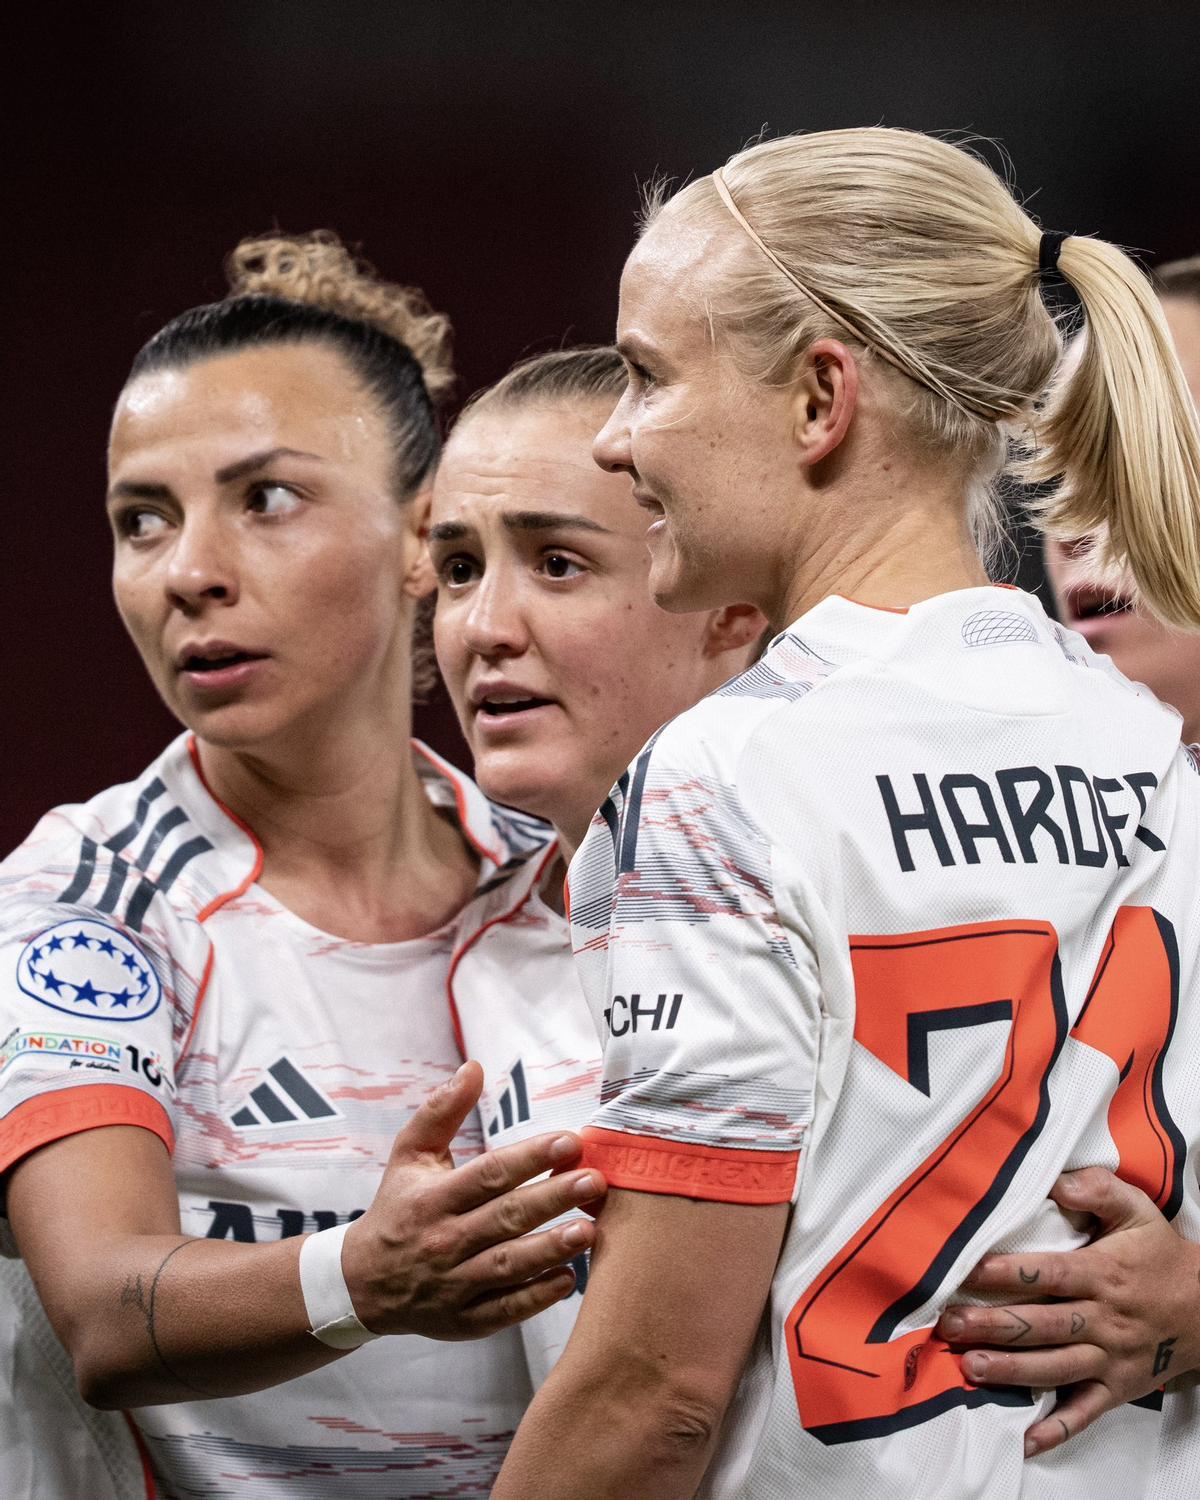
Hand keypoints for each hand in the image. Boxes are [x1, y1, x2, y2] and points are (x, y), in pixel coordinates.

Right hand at [341, 1060, 602, 1338]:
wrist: (361, 1283)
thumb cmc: (398, 1207)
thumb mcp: (409, 1154)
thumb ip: (441, 1110)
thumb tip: (474, 1067)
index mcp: (434, 1197)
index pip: (488, 1175)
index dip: (529, 1158)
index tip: (569, 1142)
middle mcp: (445, 1240)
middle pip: (506, 1217)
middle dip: (553, 1198)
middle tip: (595, 1181)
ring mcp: (454, 1284)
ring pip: (508, 1266)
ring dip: (550, 1249)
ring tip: (589, 1230)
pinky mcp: (463, 1320)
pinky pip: (504, 1310)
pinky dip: (536, 1297)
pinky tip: (569, 1279)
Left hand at [937, 1167, 1199, 1456]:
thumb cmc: (1159, 1254)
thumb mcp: (1137, 1209)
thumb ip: (1097, 1189)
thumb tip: (1058, 1184)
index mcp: (1103, 1273)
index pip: (1049, 1273)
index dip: (1009, 1273)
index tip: (968, 1271)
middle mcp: (1104, 1319)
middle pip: (1043, 1324)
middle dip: (993, 1326)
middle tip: (949, 1326)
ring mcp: (1111, 1358)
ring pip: (1056, 1368)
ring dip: (1012, 1371)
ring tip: (970, 1369)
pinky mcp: (1118, 1388)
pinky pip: (1088, 1412)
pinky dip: (1059, 1429)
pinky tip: (1028, 1441)